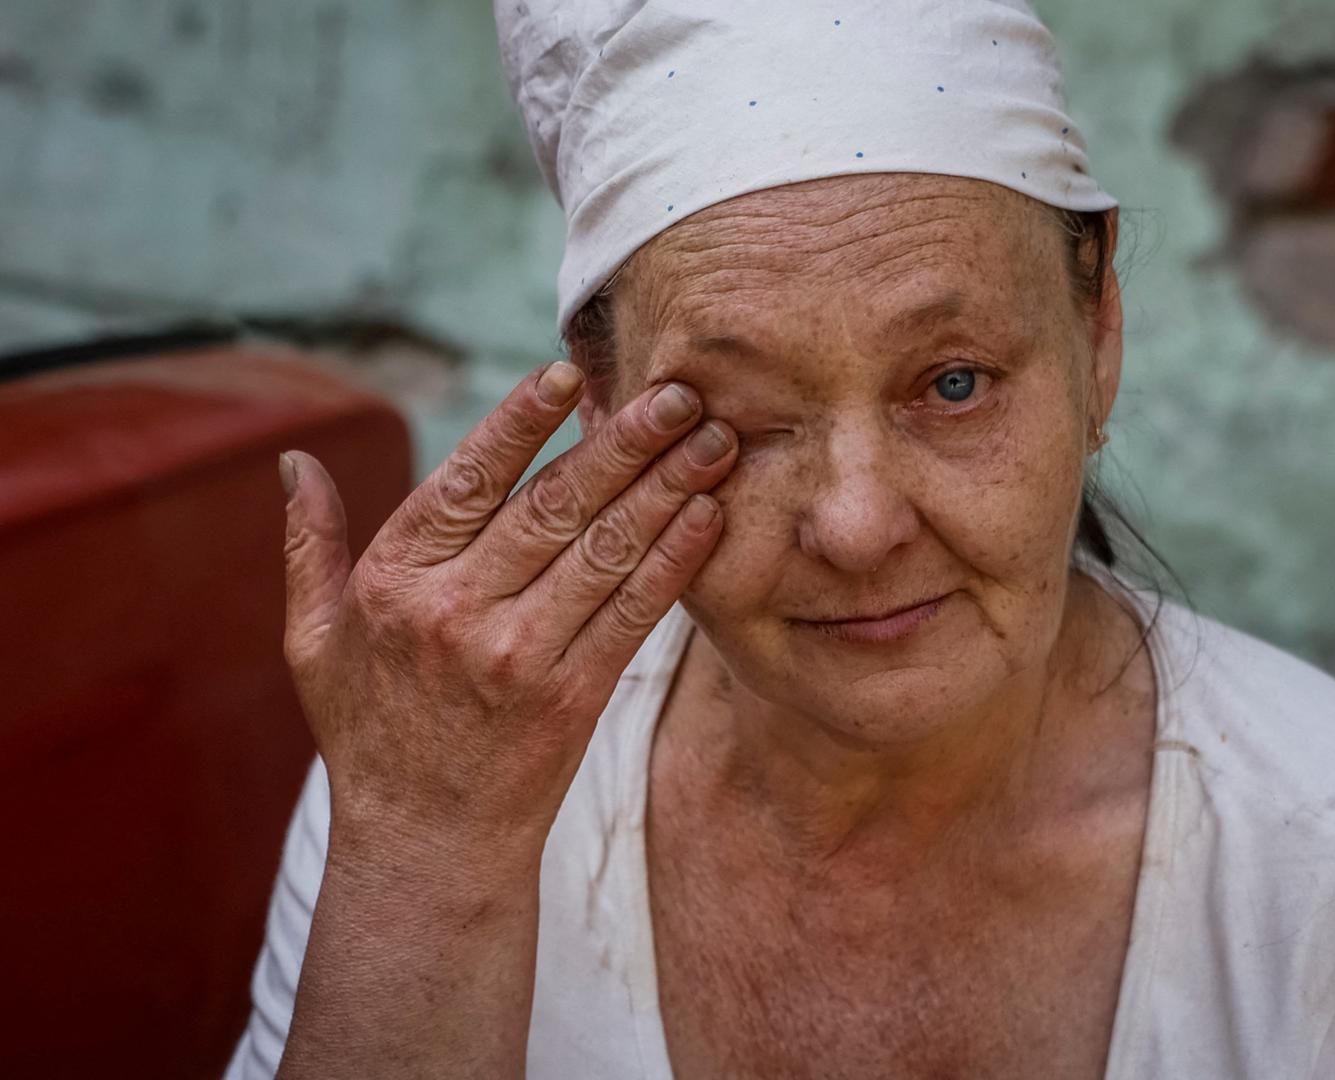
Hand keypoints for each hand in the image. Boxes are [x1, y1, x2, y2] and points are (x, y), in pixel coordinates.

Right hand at [278, 362, 735, 848]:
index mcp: (396, 583)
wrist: (425, 841)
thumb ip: (310, 545)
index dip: (522, 422)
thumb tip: (294, 461)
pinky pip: (633, 614)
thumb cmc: (369, 730)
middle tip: (678, 392)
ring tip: (714, 439)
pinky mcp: (575, 697)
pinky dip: (675, 561)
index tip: (572, 374)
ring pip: (605, 552)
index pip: (468, 481)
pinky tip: (709, 515)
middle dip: (624, 443)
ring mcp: (521, 657)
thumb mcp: (314, 641)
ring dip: (667, 489)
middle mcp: (459, 613)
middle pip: (554, 506)